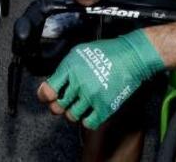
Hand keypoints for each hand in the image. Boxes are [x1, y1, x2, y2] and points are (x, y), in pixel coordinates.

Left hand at [37, 30, 164, 129]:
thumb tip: (52, 83)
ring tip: (78, 105)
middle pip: (58, 106)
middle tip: (64, 102)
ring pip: (71, 116)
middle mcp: (79, 83)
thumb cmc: (107, 52)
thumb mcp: (79, 52)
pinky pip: (88, 123)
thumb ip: (64, 69)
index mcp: (70, 68)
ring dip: (73, 113)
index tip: (48, 96)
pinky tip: (90, 111)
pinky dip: (87, 120)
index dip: (45, 96)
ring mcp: (92, 96)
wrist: (131, 57)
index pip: (47, 91)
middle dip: (58, 105)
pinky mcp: (105, 107)